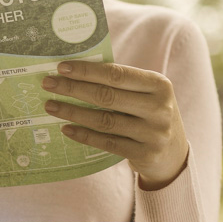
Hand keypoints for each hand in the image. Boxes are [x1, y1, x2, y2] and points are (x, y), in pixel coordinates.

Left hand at [41, 61, 189, 189]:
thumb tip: (76, 72)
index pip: (117, 74)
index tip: (61, 67)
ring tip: (51, 106)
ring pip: (104, 120)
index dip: (87, 71)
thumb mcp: (146, 94)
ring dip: (73, 113)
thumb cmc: (150, 114)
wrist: (173, 153)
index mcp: (159, 85)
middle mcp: (159, 108)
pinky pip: (107, 142)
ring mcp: (153, 133)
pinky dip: (84, 135)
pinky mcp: (144, 154)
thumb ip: (120, 84)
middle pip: (107, 96)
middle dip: (73, 89)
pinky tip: (66, 128)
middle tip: (49, 84)